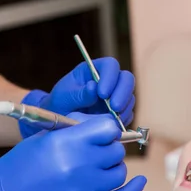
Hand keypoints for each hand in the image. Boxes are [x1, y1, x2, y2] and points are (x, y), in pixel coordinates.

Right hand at [0, 114, 146, 190]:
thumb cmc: (15, 170)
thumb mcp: (40, 140)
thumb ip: (72, 132)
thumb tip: (101, 127)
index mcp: (65, 142)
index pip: (107, 127)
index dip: (106, 129)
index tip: (101, 133)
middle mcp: (79, 164)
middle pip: (115, 149)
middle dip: (108, 148)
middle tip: (96, 153)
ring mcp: (85, 188)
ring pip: (119, 171)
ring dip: (113, 168)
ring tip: (98, 168)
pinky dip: (134, 188)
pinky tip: (140, 181)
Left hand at [19, 58, 135, 138]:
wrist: (61, 120)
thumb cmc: (60, 103)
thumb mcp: (64, 97)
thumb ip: (79, 93)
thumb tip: (93, 87)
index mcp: (93, 70)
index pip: (110, 65)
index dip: (110, 77)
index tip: (102, 94)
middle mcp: (108, 80)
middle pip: (126, 79)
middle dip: (123, 93)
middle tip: (114, 108)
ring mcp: (115, 96)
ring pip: (129, 97)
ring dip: (124, 108)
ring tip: (112, 118)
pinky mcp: (119, 111)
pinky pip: (128, 114)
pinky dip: (123, 119)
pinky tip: (113, 124)